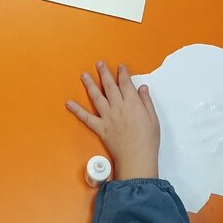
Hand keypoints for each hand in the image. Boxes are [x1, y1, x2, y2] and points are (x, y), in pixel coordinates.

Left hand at [66, 62, 159, 179]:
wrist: (137, 158)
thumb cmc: (148, 140)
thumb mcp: (153, 119)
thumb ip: (146, 101)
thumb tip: (142, 87)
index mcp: (132, 103)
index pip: (126, 83)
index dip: (122, 73)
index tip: (120, 66)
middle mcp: (118, 107)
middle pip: (110, 86)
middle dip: (104, 73)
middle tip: (99, 63)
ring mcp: (107, 117)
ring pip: (97, 97)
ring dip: (90, 84)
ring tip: (84, 75)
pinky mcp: (100, 128)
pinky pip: (86, 117)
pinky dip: (77, 110)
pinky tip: (69, 103)